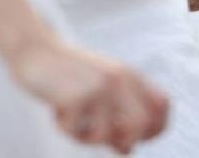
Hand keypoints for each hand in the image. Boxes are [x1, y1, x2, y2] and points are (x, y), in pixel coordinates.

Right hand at [10, 36, 169, 152]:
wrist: (36, 50)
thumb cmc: (70, 74)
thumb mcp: (102, 87)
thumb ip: (119, 114)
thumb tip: (128, 151)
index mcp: (130, 75)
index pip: (162, 105)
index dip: (155, 129)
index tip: (134, 139)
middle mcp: (119, 79)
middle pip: (142, 124)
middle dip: (125, 142)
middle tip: (102, 138)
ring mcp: (97, 87)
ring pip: (107, 135)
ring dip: (88, 139)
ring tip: (75, 126)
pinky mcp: (75, 95)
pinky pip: (75, 131)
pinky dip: (65, 129)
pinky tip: (57, 112)